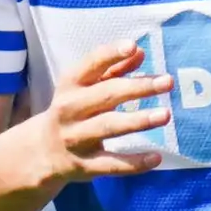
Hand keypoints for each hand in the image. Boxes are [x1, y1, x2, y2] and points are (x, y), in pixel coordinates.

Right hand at [25, 40, 167, 186]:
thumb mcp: (86, 88)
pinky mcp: (85, 165)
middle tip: (167, 82)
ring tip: (166, 114)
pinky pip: (112, 164)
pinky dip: (134, 163)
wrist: (42, 152)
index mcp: (71, 85)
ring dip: (138, 121)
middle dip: (138, 88)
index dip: (111, 54)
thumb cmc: (73, 110)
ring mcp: (76, 138)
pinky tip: (157, 157)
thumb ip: (113, 70)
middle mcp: (70, 109)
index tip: (133, 45)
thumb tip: (141, 52)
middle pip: (106, 95)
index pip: (91, 65)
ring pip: (109, 127)